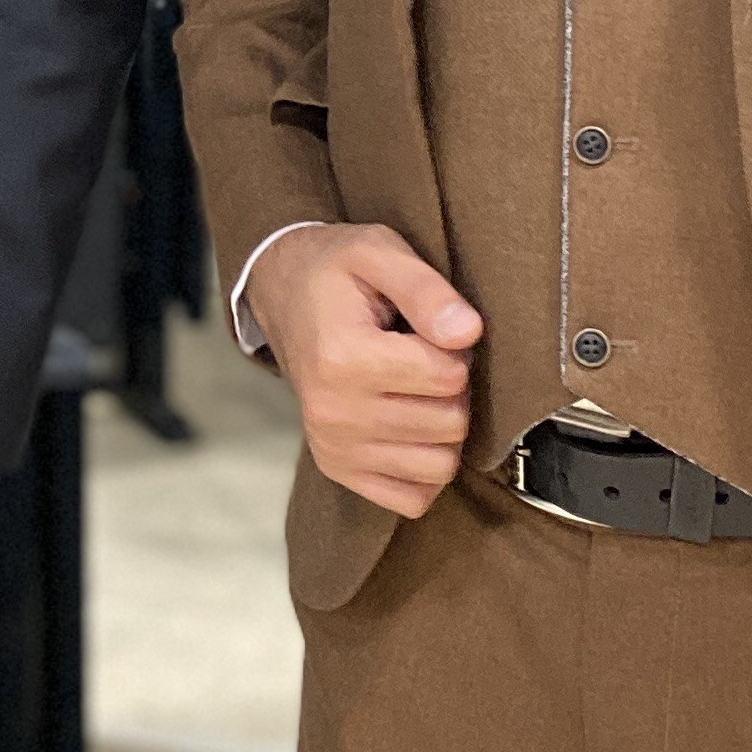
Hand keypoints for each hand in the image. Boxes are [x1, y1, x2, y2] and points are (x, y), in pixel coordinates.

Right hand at [249, 222, 481, 519]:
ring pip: (440, 466)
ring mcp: (334, 448)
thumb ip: (425, 288)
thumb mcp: (378, 252)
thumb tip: (468, 333)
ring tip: (417, 390)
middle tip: (424, 356)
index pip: (449, 376)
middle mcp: (334, 414)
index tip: (429, 327)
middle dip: (453, 388)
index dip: (455, 346)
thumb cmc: (336, 271)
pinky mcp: (337, 469)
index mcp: (343, 359)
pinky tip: (412, 428)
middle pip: (450, 423)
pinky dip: (425, 468)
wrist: (283, 293)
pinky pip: (414, 499)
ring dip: (444, 429)